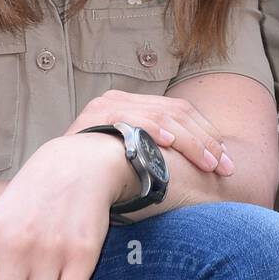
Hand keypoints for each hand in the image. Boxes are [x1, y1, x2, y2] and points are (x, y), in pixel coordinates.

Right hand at [67, 89, 234, 176]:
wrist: (52, 179)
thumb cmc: (95, 176)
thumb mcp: (131, 160)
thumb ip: (158, 154)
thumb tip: (207, 166)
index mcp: (136, 105)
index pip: (182, 112)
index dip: (208, 135)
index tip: (226, 162)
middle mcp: (123, 100)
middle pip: (177, 113)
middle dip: (206, 142)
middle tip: (223, 168)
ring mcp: (108, 105)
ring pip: (161, 115)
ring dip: (189, 140)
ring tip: (208, 161)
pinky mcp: (94, 116)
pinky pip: (129, 117)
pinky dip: (150, 126)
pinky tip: (167, 141)